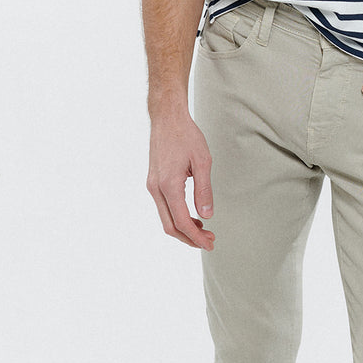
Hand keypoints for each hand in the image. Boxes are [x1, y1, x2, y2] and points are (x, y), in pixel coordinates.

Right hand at [146, 111, 214, 250]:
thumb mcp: (202, 161)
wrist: (167, 118)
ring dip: (184, 228)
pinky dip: (177, 216)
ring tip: (204, 230)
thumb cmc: (186, 135)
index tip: (210, 244)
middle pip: (170, 226)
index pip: (181, 221)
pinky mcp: (154, 182)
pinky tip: (192, 215)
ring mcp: (152, 186)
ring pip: (165, 218)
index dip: (196, 237)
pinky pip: (164, 207)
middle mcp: (156, 188)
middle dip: (190, 238)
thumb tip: (207, 216)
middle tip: (210, 241)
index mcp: (168, 185)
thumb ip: (204, 190)